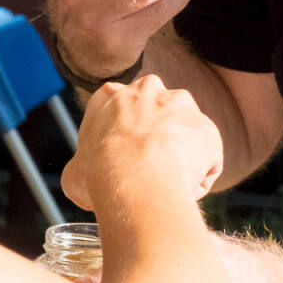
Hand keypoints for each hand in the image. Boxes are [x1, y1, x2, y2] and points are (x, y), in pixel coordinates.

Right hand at [62, 74, 222, 210]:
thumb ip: (84, 168)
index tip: (123, 160)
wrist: (136, 177)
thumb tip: (86, 181)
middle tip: (148, 169)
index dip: (122, 137)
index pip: (120, 109)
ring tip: (168, 185)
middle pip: (156, 113)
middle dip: (156, 137)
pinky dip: (200, 176)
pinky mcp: (208, 128)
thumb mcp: (74, 173)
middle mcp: (149, 90)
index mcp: (112, 96)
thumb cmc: (100, 174)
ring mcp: (182, 106)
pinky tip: (185, 191)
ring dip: (181, 156)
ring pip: (184, 134)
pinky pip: (207, 158)